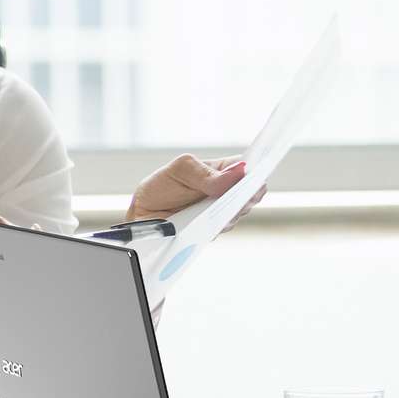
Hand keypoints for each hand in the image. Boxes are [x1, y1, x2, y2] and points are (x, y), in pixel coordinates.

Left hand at [127, 154, 263, 230]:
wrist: (142, 214)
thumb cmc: (161, 186)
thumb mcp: (180, 170)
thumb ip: (207, 173)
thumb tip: (239, 172)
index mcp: (223, 170)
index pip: (250, 167)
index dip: (256, 172)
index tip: (255, 178)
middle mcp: (227, 192)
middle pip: (250, 193)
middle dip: (244, 194)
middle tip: (236, 196)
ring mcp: (222, 212)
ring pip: (239, 212)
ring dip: (230, 211)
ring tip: (216, 208)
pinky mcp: (213, 230)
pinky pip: (222, 228)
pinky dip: (217, 224)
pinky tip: (208, 222)